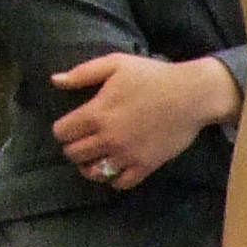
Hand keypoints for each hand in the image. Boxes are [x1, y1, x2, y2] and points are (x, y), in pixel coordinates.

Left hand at [52, 50, 234, 188]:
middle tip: (82, 141)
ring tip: (94, 158)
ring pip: (93, 172)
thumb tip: (55, 81)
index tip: (69, 126)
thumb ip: (83, 73)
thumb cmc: (153, 76)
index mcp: (96, 114)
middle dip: (72, 147)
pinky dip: (113, 178)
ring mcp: (126, 155)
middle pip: (73, 154)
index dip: (62, 129)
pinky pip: (120, 183)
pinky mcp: (145, 166)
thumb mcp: (116, 64)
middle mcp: (107, 138)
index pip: (62, 133)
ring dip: (88, 166)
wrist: (192, 95)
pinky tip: (115, 167)